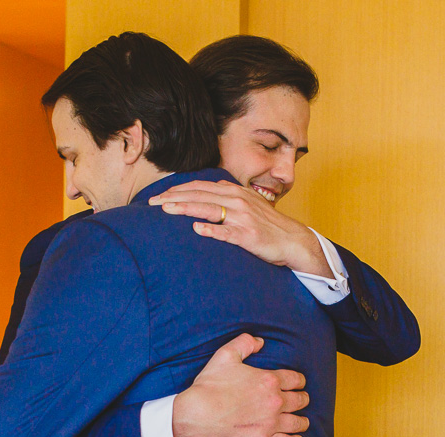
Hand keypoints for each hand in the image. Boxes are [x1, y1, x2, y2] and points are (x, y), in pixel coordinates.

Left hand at [149, 180, 330, 276]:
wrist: (292, 240)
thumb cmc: (266, 225)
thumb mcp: (246, 204)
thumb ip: (226, 197)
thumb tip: (205, 192)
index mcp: (234, 192)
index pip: (200, 187)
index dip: (177, 190)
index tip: (158, 196)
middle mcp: (237, 201)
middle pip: (199, 195)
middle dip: (173, 197)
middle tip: (151, 203)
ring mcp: (243, 218)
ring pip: (209, 209)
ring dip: (185, 208)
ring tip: (165, 210)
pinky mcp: (249, 236)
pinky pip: (227, 232)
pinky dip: (212, 229)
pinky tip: (196, 229)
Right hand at [172, 333, 309, 436]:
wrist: (200, 414)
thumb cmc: (211, 385)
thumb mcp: (226, 355)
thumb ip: (245, 343)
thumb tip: (260, 341)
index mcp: (269, 380)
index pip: (294, 379)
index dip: (299, 380)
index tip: (300, 383)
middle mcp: (275, 401)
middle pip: (299, 400)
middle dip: (303, 398)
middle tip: (303, 399)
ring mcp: (271, 423)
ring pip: (297, 422)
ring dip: (303, 421)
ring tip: (304, 421)